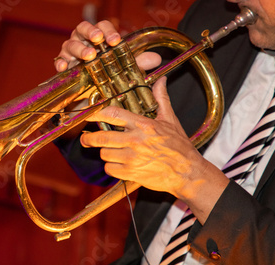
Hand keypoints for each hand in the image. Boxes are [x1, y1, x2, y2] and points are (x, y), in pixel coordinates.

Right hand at [54, 20, 160, 71]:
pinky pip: (59, 60)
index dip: (108, 31)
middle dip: (91, 32)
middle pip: (83, 28)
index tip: (115, 41)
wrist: (89, 96)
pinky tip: (65, 67)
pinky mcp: (63, 66)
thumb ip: (136, 62)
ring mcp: (71, 53)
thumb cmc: (105, 75)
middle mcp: (83, 41)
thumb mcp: (123, 69)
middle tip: (98, 40)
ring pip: (70, 43)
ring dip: (79, 48)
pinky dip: (61, 62)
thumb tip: (155, 59)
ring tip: (88, 55)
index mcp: (98, 38)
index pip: (102, 26)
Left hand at [80, 77, 229, 222]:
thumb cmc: (179, 147)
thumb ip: (161, 99)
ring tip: (112, 152)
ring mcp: (132, 158)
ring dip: (105, 153)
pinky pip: (110, 169)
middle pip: (101, 137)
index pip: (113, 115)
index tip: (88, 115)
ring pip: (104, 154)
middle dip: (89, 139)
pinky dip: (112, 167)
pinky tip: (120, 164)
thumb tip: (161, 81)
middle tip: (86, 139)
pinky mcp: (131, 173)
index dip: (96, 114)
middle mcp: (136, 140)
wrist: (188, 173)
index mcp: (144, 125)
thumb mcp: (171, 120)